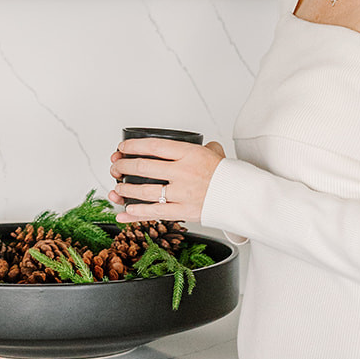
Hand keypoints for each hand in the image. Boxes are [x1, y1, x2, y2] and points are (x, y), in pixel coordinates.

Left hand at [108, 136, 225, 224]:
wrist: (244, 198)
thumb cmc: (229, 176)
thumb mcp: (216, 154)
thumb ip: (204, 148)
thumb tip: (203, 145)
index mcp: (189, 154)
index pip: (153, 146)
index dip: (132, 146)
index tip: (122, 148)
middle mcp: (183, 172)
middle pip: (143, 168)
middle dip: (123, 167)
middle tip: (115, 167)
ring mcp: (182, 193)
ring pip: (145, 191)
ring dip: (126, 190)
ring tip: (116, 189)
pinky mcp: (183, 212)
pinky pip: (155, 213)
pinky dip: (137, 213)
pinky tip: (125, 211)